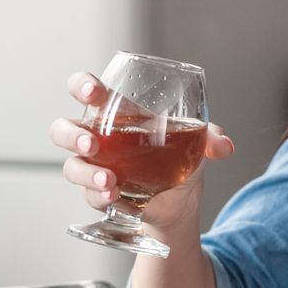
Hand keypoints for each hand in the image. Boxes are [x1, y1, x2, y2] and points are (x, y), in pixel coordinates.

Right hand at [48, 71, 234, 234]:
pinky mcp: (99, 194)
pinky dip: (100, 196)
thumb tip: (225, 146)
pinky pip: (89, 195)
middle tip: (91, 144)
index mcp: (116, 112)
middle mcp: (97, 137)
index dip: (83, 87)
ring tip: (109, 180)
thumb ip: (210, 137)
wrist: (181, 201)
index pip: (86, 91)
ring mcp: (94, 167)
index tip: (95, 92)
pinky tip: (114, 196)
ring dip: (86, 173)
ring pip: (71, 166)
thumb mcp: (198, 142)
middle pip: (63, 129)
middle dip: (71, 136)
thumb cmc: (180, 157)